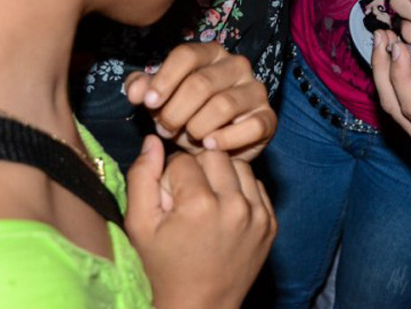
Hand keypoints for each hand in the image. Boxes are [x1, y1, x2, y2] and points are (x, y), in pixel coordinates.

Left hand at [126, 42, 275, 160]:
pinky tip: (209, 146)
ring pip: (223, 105)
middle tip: (164, 129)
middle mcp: (237, 65)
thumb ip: (144, 89)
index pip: (186, 55)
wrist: (214, 143)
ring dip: (197, 127)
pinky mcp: (268, 117)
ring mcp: (255, 90)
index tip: (148, 103)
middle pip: (201, 83)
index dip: (165, 79)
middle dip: (176, 111)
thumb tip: (137, 91)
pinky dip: (226, 139)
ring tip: (186, 138)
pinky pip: (250, 127)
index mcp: (210, 53)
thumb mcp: (161, 99)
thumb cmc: (186, 113)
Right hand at [127, 136, 275, 308]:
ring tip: (206, 203)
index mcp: (199, 204)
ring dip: (221, 176)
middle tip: (187, 199)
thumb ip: (141, 177)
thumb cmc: (162, 269)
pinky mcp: (270, 224)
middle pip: (214, 155)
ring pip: (239, 165)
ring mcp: (257, 215)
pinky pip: (256, 186)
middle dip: (197, 170)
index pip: (183, 159)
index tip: (169, 200)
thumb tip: (153, 140)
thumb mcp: (140, 226)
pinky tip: (224, 212)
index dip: (170, 177)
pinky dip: (240, 192)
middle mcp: (234, 205)